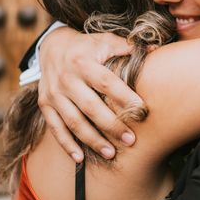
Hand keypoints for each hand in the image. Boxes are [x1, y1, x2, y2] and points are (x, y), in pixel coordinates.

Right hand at [38, 26, 139, 161]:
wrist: (52, 47)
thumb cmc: (87, 47)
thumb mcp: (104, 40)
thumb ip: (127, 47)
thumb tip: (154, 49)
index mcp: (83, 62)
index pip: (107, 82)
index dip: (124, 97)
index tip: (142, 111)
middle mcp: (66, 79)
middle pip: (90, 106)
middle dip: (111, 125)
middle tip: (130, 140)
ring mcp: (54, 94)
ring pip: (74, 121)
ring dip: (92, 140)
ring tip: (111, 154)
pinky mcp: (45, 105)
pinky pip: (56, 128)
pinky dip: (67, 145)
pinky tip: (80, 158)